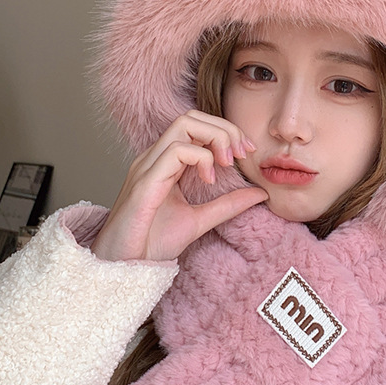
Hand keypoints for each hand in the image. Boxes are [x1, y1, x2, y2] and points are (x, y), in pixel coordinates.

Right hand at [91, 111, 267, 261]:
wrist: (125, 268)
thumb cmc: (151, 244)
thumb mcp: (200, 220)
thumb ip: (228, 205)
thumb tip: (260, 193)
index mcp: (165, 163)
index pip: (195, 126)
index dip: (225, 131)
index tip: (246, 152)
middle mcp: (154, 158)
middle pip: (191, 117)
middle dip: (224, 128)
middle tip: (242, 153)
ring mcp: (147, 166)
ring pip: (184, 125)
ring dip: (215, 138)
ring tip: (227, 164)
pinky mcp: (145, 181)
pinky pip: (175, 151)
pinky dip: (201, 158)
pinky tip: (209, 180)